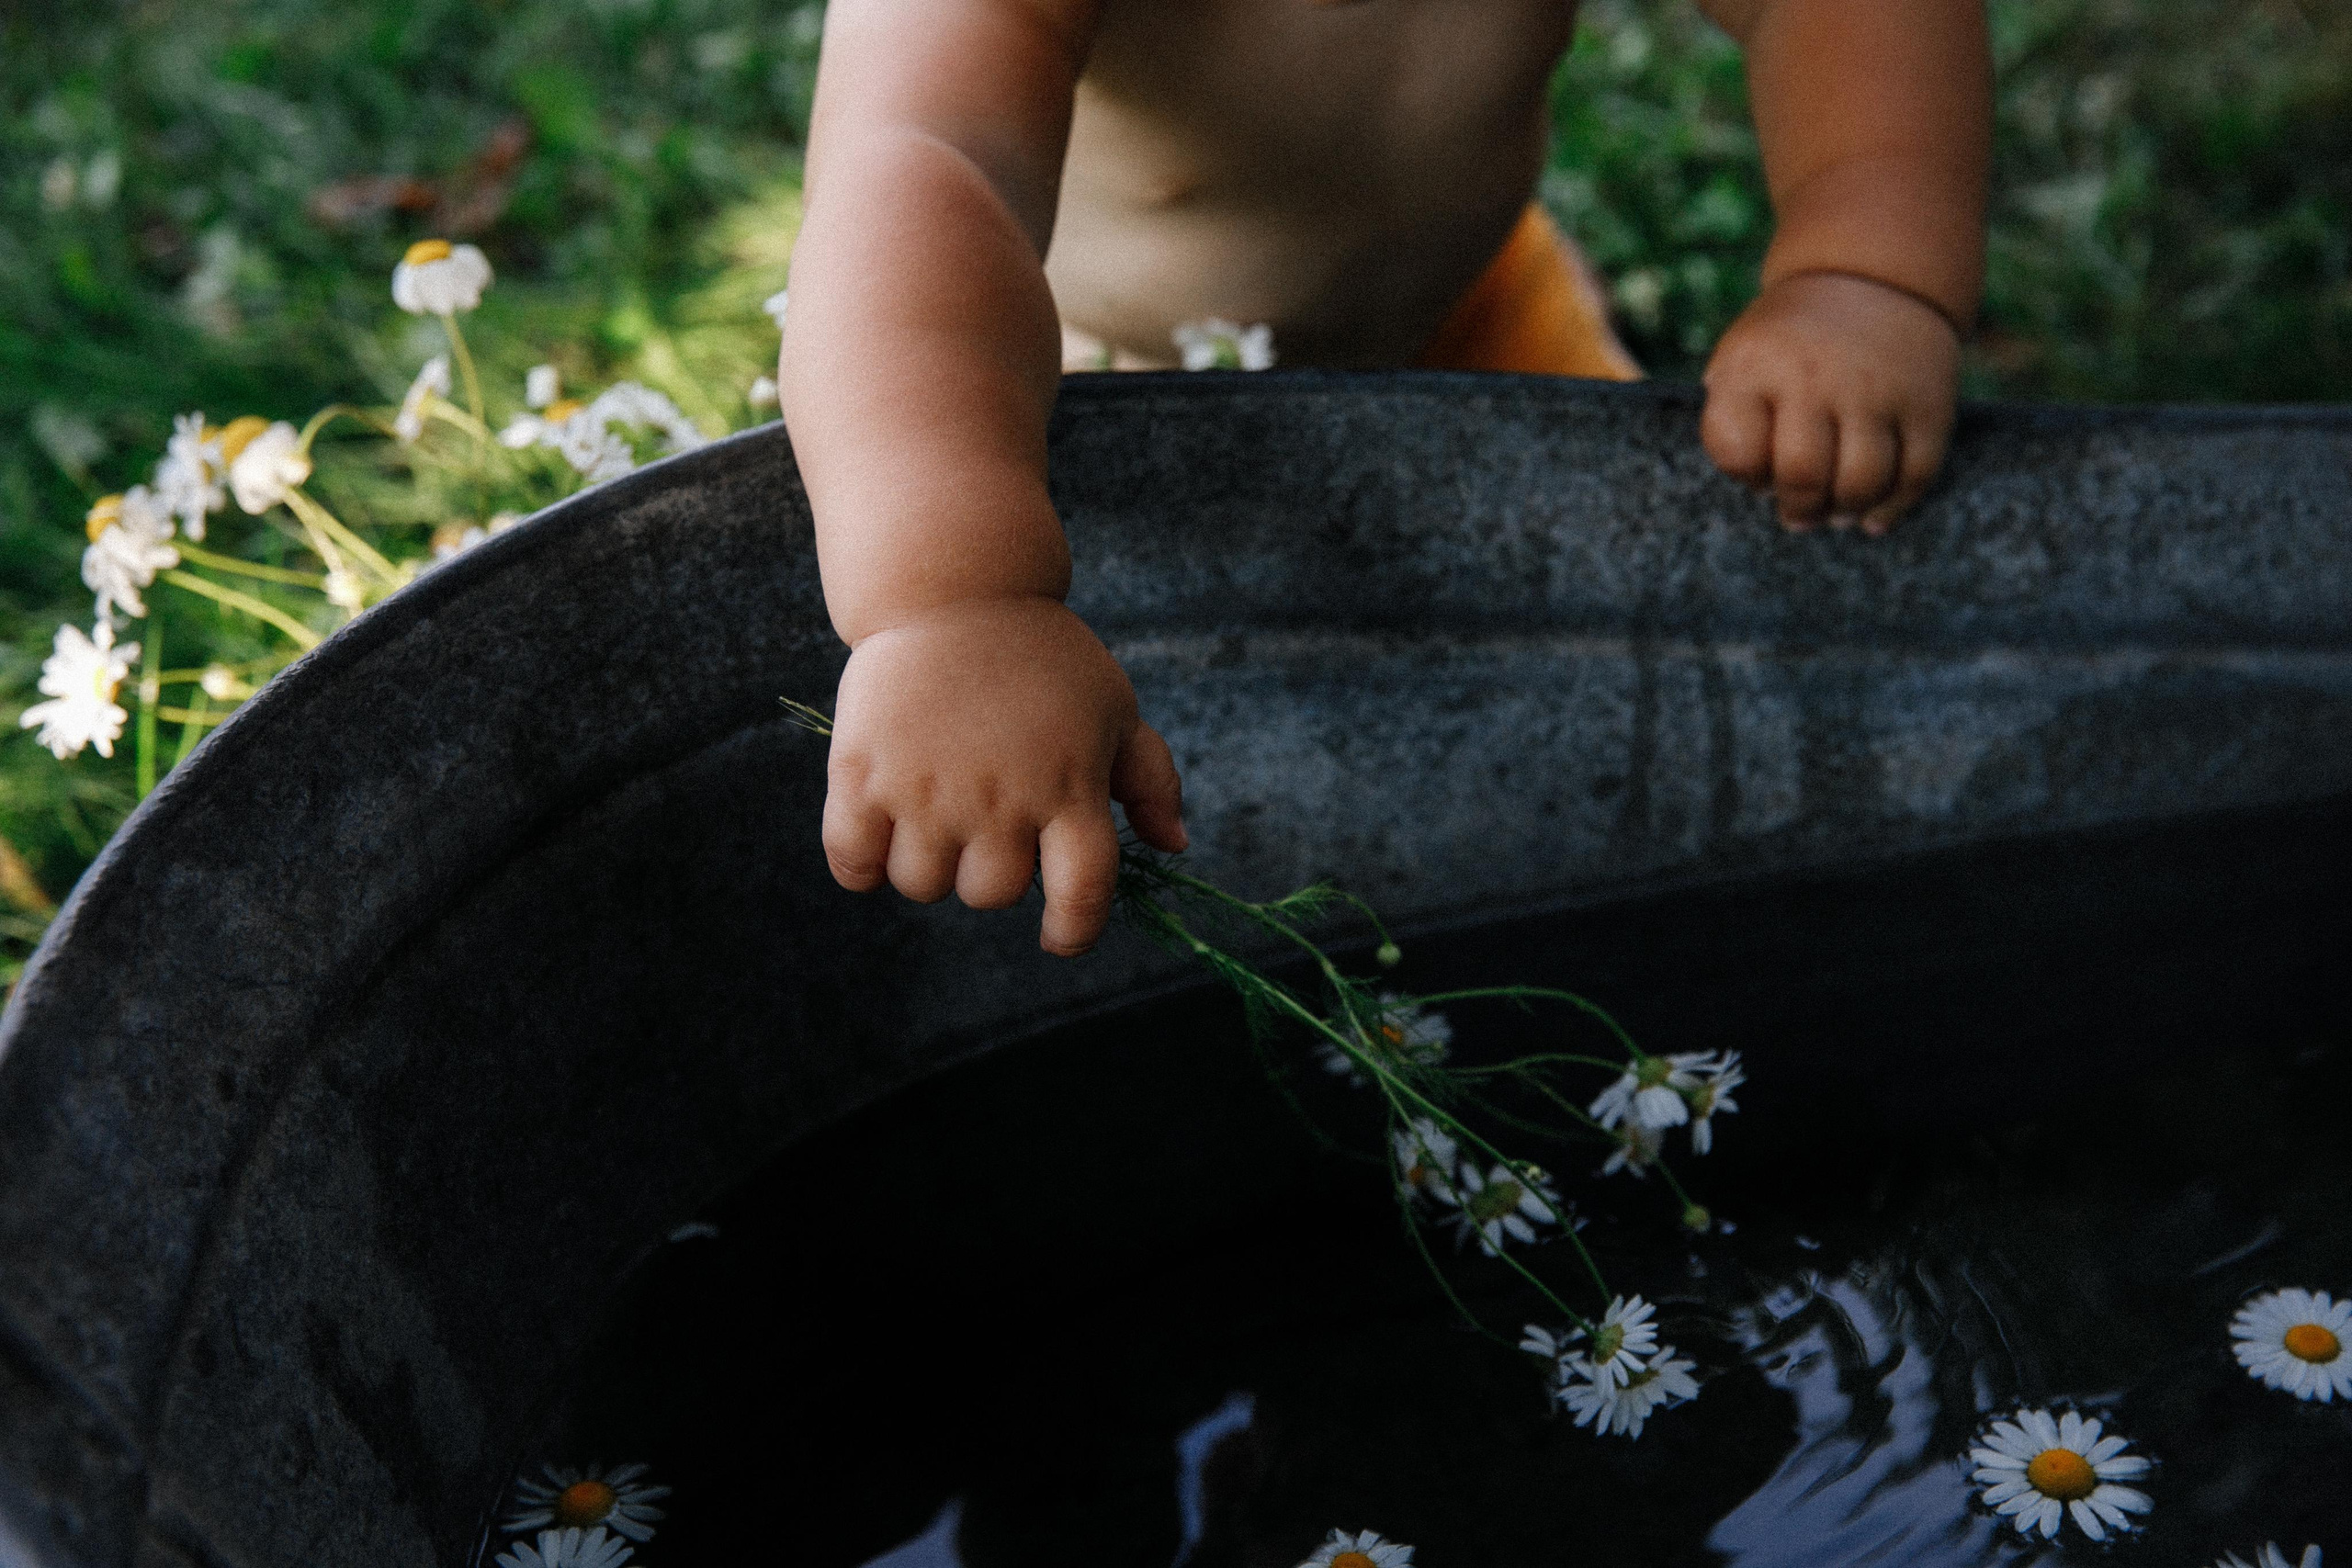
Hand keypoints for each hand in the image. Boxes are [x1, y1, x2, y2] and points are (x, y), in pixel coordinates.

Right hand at [821, 596, 1187, 955]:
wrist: (953, 589)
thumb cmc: (1042, 657)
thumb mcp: (1113, 707)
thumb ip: (1150, 779)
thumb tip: (1174, 845)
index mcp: (1070, 787)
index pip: (1083, 893)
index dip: (1076, 930)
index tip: (1061, 937)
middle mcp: (1002, 798)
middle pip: (991, 894)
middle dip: (989, 873)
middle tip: (984, 822)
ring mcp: (929, 789)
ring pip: (922, 885)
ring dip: (928, 865)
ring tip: (933, 811)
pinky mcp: (862, 775)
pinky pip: (853, 864)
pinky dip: (861, 865)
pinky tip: (877, 832)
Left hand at [1700, 271, 1961, 535]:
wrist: (1871, 277)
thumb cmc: (1791, 344)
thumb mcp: (1739, 360)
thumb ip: (1731, 422)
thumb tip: (1763, 492)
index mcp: (1756, 366)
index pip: (1738, 452)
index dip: (1746, 476)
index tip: (1758, 472)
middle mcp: (1816, 375)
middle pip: (1803, 475)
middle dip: (1798, 509)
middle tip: (1799, 515)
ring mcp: (1876, 388)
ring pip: (1862, 483)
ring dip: (1845, 512)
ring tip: (1837, 512)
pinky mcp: (1928, 402)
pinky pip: (1916, 475)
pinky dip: (1893, 507)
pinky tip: (1874, 517)